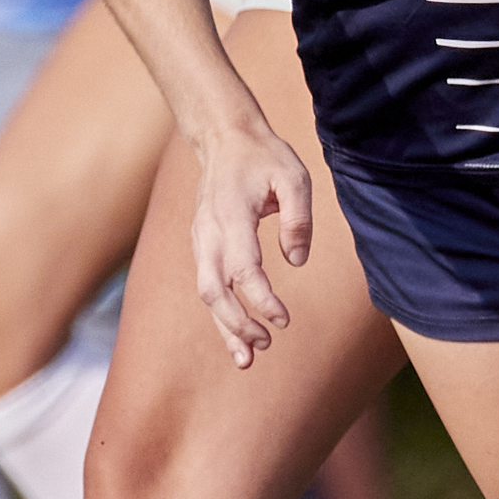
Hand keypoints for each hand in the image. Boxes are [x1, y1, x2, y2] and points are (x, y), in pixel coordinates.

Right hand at [183, 116, 316, 365]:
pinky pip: (208, 285)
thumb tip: (296, 261)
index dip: (261, 299)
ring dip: (224, 326)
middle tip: (266, 344)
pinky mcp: (202, 245)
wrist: (225, 138)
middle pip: (213, 288)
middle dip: (237, 322)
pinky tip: (236, 337)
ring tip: (247, 360)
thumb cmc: (264, 157)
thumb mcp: (294, 177)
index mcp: (231, 214)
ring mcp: (201, 239)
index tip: (284, 320)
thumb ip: (298, 219)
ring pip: (206, 292)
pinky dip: (220, 313)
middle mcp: (208, 231)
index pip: (242, 268)